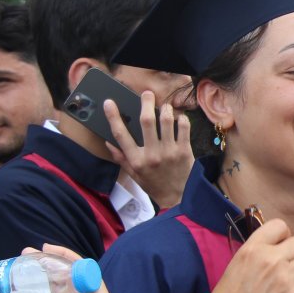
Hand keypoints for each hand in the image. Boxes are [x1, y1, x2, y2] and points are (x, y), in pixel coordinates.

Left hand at [15, 244, 122, 292]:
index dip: (30, 285)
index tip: (14, 279)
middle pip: (50, 277)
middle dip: (34, 268)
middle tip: (19, 260)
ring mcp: (78, 284)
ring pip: (59, 267)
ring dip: (44, 258)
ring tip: (28, 252)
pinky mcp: (88, 276)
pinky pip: (74, 260)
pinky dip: (61, 253)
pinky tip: (47, 247)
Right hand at [105, 90, 193, 207]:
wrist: (178, 198)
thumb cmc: (154, 185)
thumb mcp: (134, 174)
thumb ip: (121, 157)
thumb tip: (108, 141)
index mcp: (136, 160)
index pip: (120, 134)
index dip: (113, 116)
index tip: (109, 102)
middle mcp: (151, 155)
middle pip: (146, 121)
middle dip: (146, 103)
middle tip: (147, 94)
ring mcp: (169, 152)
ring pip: (166, 121)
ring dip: (165, 109)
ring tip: (165, 106)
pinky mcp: (185, 151)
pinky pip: (183, 128)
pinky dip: (181, 119)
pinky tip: (179, 118)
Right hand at [209, 219, 293, 292]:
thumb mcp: (238, 264)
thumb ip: (259, 251)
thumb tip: (279, 244)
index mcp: (254, 249)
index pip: (280, 225)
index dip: (283, 236)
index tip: (281, 246)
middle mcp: (271, 260)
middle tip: (286, 268)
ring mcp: (285, 279)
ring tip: (286, 285)